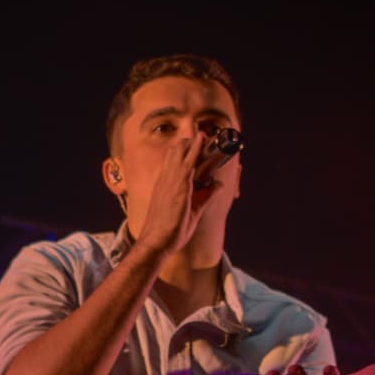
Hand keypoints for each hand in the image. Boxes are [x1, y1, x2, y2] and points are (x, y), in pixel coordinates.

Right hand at [138, 132, 222, 255]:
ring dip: (193, 142)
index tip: (197, 143)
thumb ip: (205, 196)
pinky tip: (202, 139)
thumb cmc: (168, 232)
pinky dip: (196, 149)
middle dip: (190, 143)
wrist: (156, 242)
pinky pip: (188, 162)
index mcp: (165, 186)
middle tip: (204, 136)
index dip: (185, 151)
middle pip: (176, 152)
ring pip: (181, 152)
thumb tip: (218, 184)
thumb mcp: (192, 212)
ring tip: (205, 132)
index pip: (174, 161)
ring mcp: (171, 181)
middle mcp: (166, 179)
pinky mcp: (179, 186)